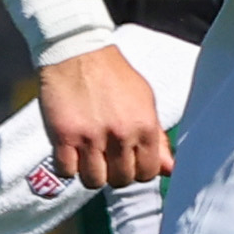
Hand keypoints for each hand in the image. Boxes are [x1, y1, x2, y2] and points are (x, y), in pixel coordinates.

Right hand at [37, 35, 173, 187]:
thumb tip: (170, 169)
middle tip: (107, 160)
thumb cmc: (114, 76)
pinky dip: (68, 167)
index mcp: (144, 127)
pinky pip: (66, 171)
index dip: (138, 172)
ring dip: (91, 174)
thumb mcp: (145, 102)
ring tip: (88, 159)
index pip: (148, 173)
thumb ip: (157, 138)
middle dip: (114, 174)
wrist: (78, 54)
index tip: (128, 163)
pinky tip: (70, 154)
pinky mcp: (63, 136)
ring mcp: (90, 137)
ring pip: (94, 180)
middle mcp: (120, 135)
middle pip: (121, 180)